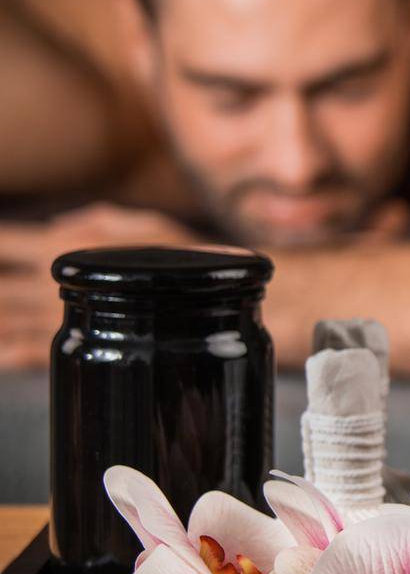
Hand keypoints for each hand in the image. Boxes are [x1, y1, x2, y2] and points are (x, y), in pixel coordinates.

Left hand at [0, 202, 203, 369]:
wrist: (223, 304)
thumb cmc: (189, 262)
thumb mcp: (149, 223)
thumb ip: (101, 219)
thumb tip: (57, 223)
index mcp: (71, 248)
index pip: (7, 241)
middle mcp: (59, 284)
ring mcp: (60, 319)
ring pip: (3, 321)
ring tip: (1, 313)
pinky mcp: (75, 349)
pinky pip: (21, 355)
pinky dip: (5, 354)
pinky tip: (0, 352)